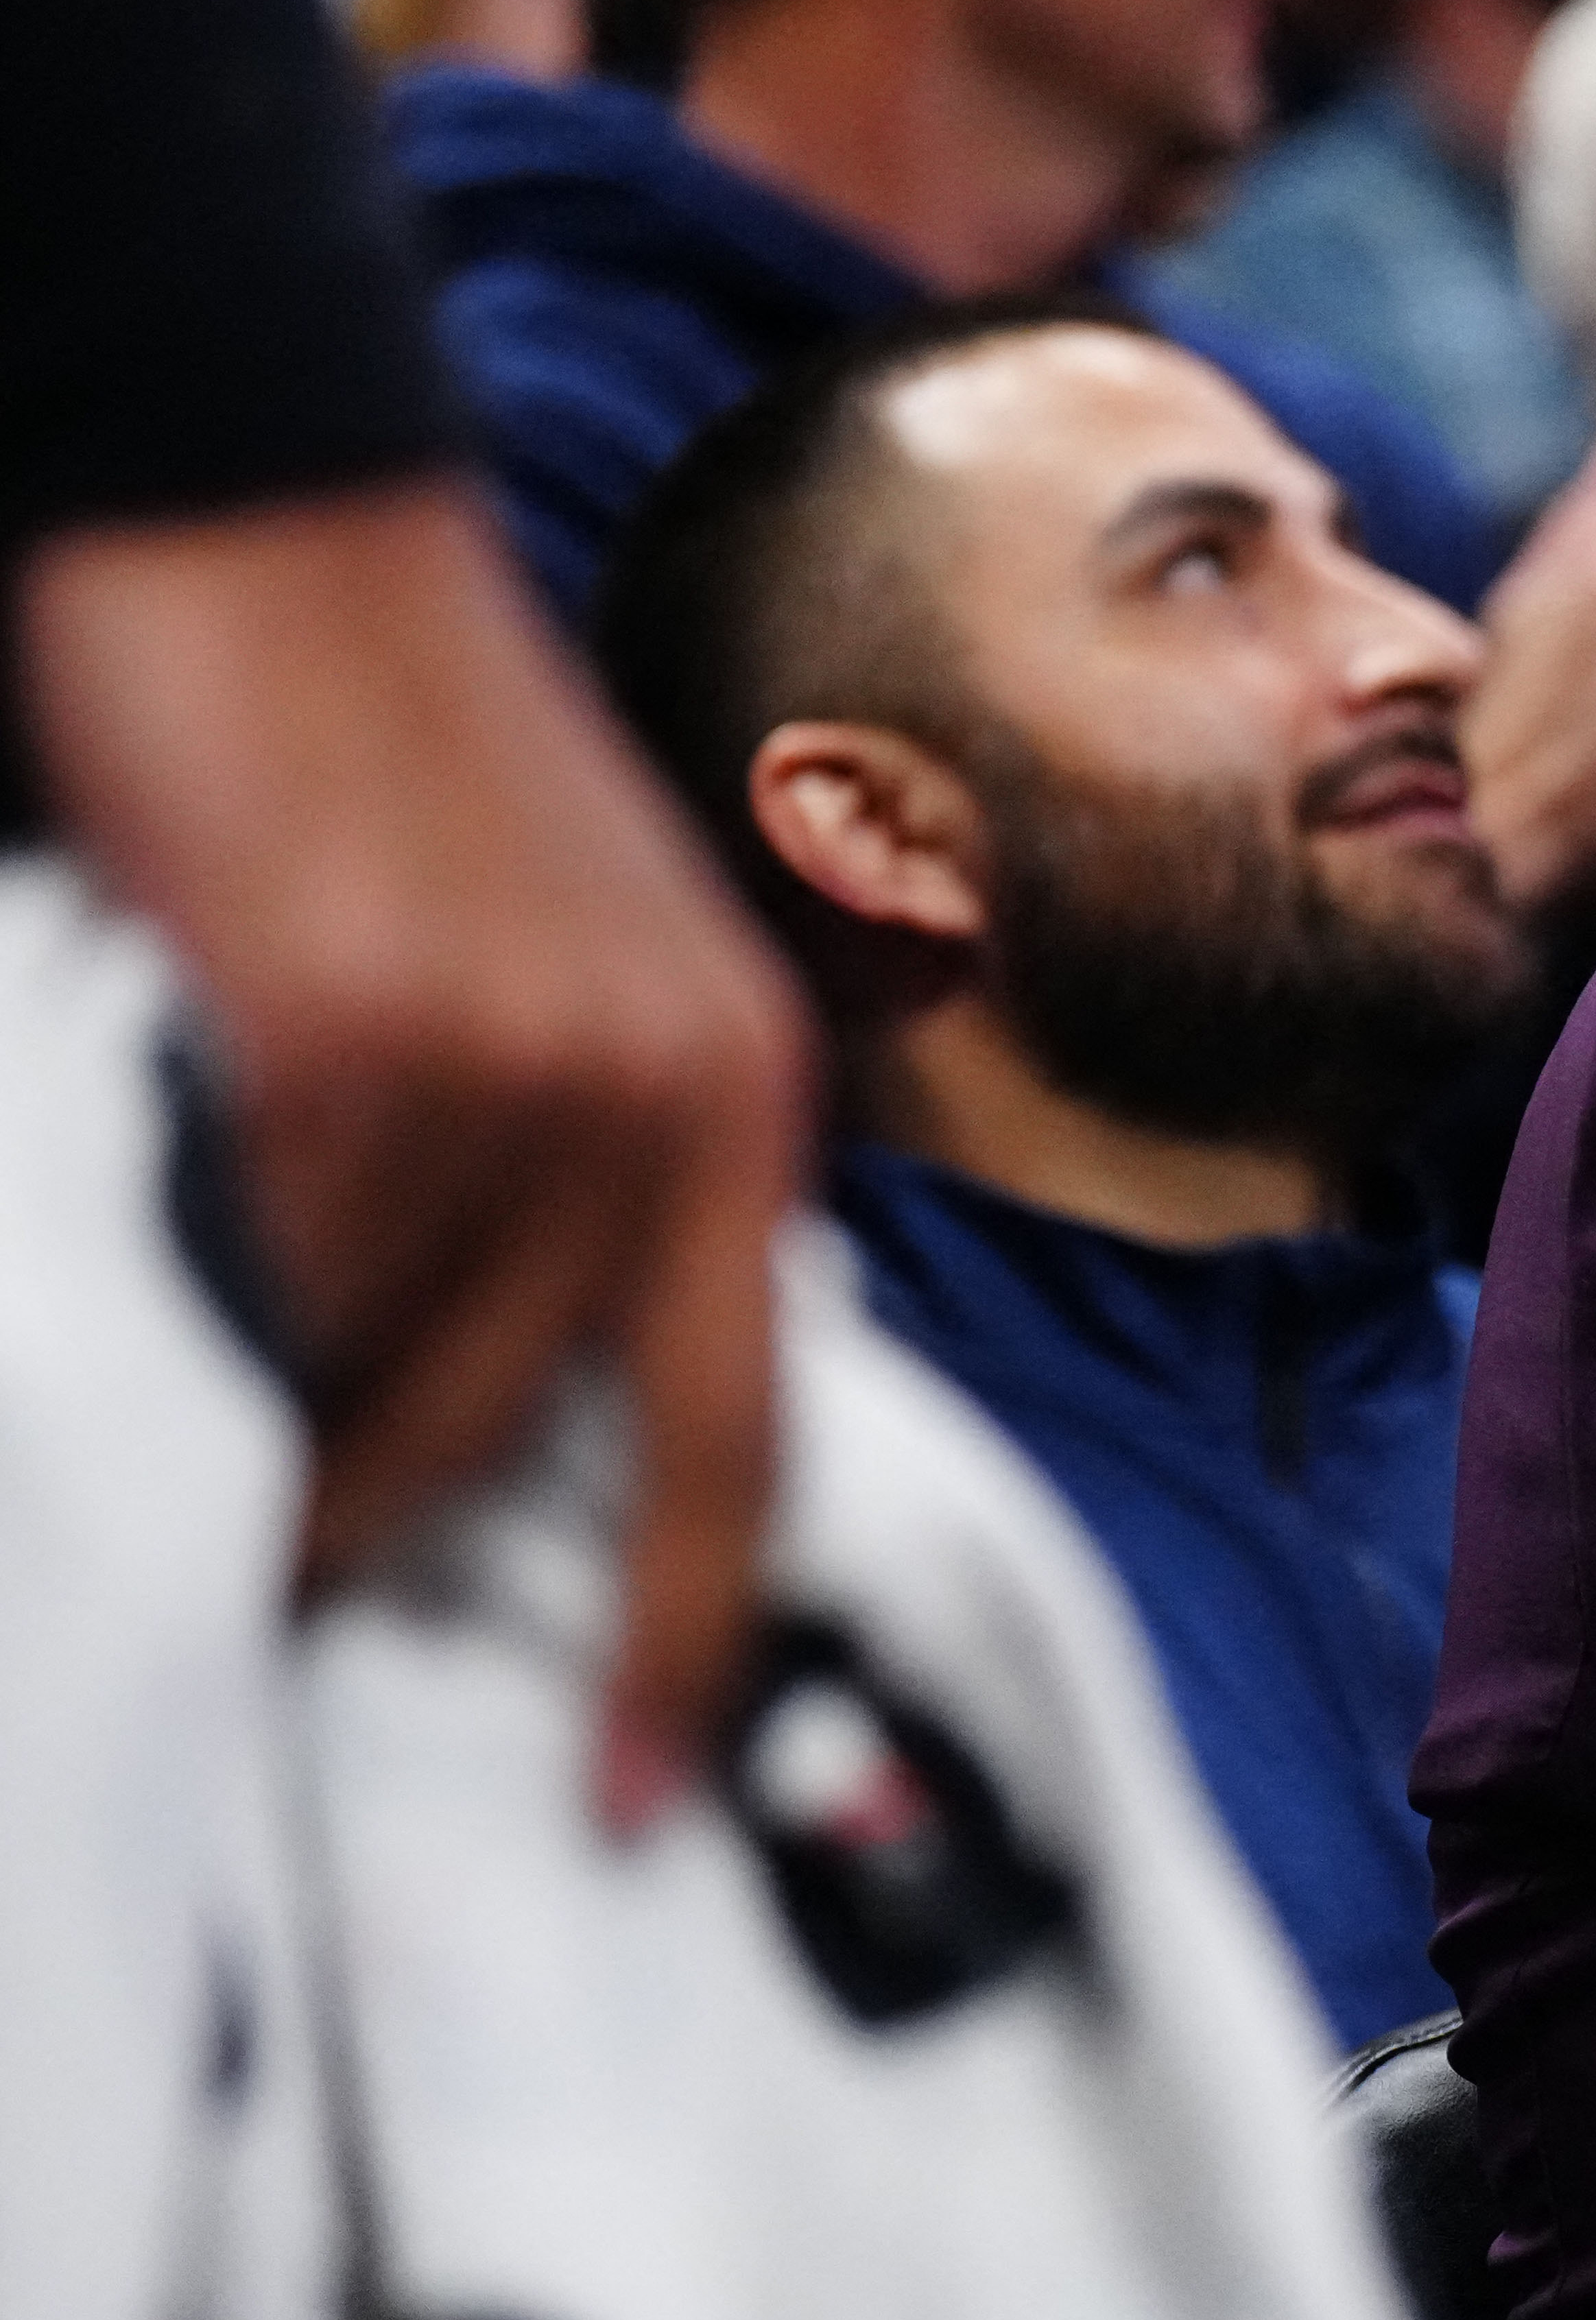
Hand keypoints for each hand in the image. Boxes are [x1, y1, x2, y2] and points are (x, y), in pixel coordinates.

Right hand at [20, 480, 812, 1822]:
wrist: (272, 521)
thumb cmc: (400, 767)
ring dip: (253, 1404)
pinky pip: (249, 1250)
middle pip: (498, 1437)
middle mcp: (659, 1100)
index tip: (629, 1798)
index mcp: (739, 1103)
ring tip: (182, 1378)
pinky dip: (182, 1284)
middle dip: (357, 1522)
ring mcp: (509, 1064)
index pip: (739, 1439)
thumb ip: (568, 1182)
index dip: (681, 1636)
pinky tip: (132, 1252)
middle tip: (253, 1562)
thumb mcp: (565, 977)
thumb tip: (479, 1405)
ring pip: (351, 1362)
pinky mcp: (344, 1024)